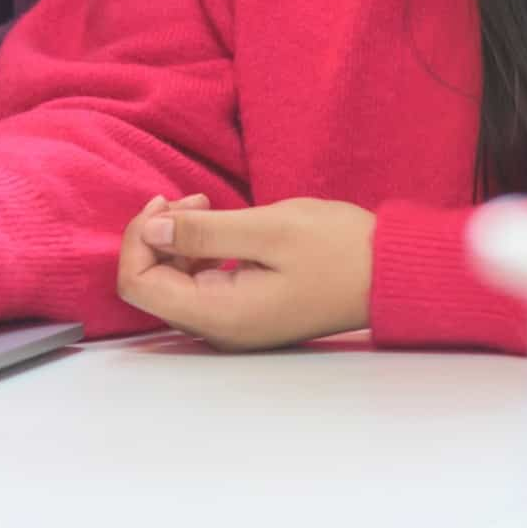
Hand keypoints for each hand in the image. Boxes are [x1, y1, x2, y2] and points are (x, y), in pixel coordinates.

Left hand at [115, 193, 374, 351]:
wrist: (389, 274)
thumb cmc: (339, 249)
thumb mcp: (269, 228)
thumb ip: (204, 231)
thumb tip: (151, 229)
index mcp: (221, 315)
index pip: (138, 285)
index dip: (138, 239)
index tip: (166, 202)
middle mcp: (220, 330)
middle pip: (151, 286)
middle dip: (157, 235)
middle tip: (192, 197)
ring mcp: (232, 324)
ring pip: (172, 284)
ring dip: (177, 240)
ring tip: (207, 205)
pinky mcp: (244, 312)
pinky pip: (198, 284)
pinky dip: (197, 251)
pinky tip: (219, 225)